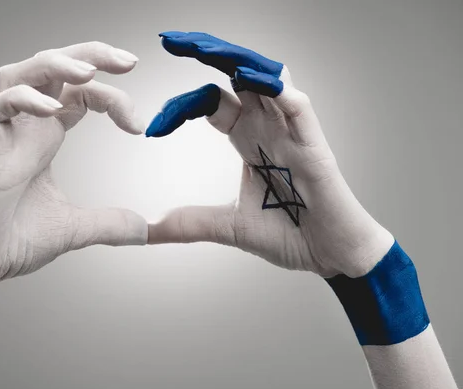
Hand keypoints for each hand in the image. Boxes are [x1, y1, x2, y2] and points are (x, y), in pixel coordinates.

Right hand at [0, 42, 147, 294]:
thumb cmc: (14, 240)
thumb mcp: (75, 229)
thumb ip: (110, 224)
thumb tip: (146, 230)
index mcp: (46, 137)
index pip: (79, 93)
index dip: (111, 94)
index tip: (140, 124)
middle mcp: (26, 129)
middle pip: (51, 68)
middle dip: (89, 54)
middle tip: (128, 61)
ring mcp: (4, 138)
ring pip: (18, 74)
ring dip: (53, 65)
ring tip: (89, 73)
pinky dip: (21, 100)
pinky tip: (51, 110)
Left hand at [147, 32, 392, 277]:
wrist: (331, 255)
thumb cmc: (290, 234)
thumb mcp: (228, 226)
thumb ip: (189, 222)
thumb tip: (148, 228)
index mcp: (247, 139)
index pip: (211, 102)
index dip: (181, 106)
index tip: (153, 126)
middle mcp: (268, 128)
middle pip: (238, 76)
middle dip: (207, 54)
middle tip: (172, 41)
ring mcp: (291, 133)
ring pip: (268, 79)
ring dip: (237, 61)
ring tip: (204, 48)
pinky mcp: (314, 146)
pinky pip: (298, 106)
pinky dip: (277, 90)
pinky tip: (249, 79)